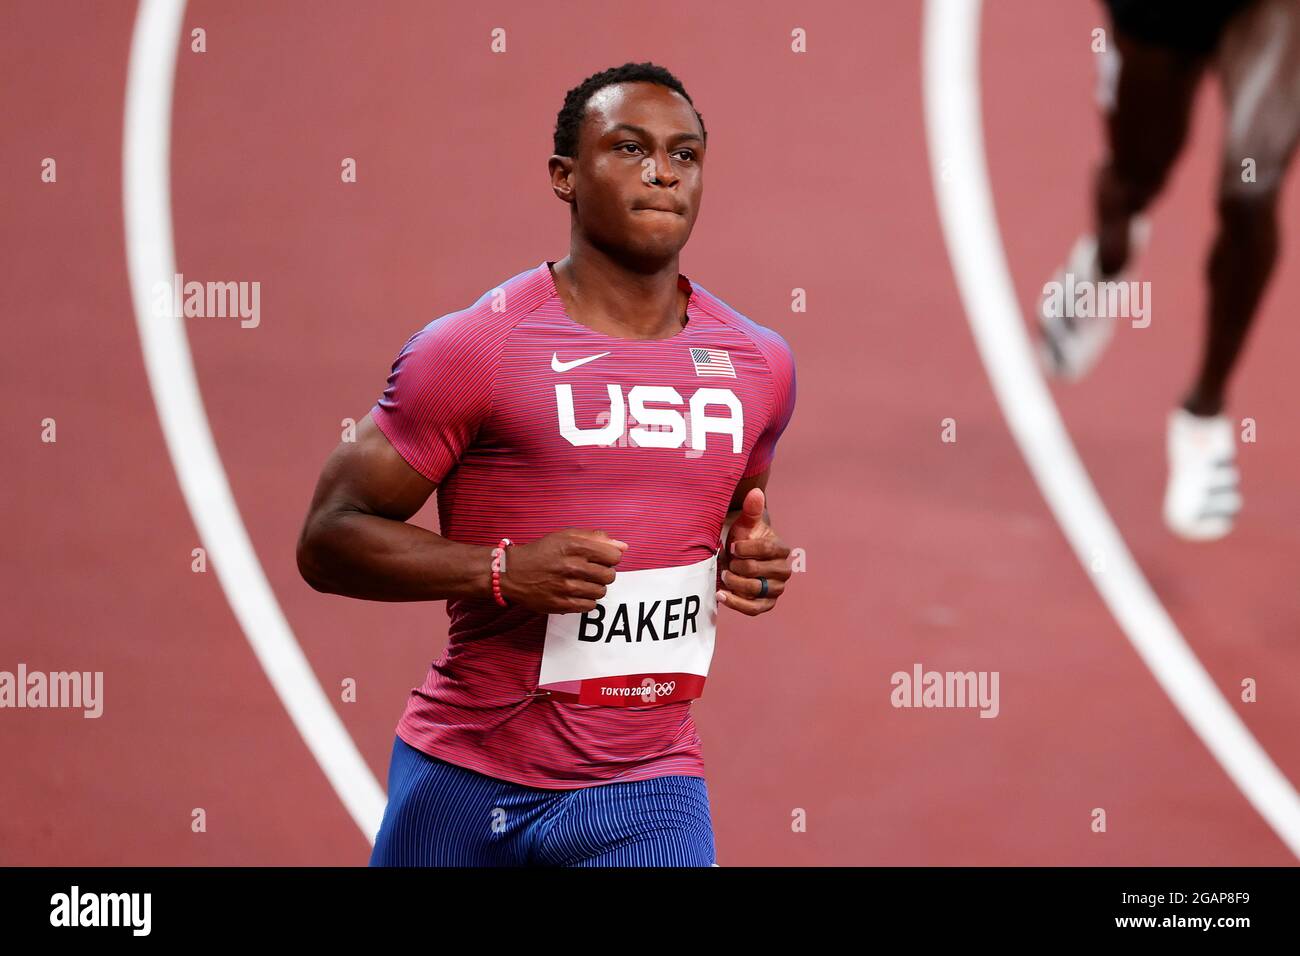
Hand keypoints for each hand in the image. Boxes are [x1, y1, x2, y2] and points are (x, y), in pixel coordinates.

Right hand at [497, 529, 626, 613]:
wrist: (513, 572)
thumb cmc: (543, 552)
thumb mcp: (565, 536)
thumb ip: (595, 538)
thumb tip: (622, 546)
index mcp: (574, 546)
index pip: (613, 556)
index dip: (610, 558)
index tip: (601, 559)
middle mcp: (570, 566)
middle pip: (610, 576)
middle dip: (604, 573)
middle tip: (591, 572)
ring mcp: (565, 587)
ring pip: (601, 592)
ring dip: (595, 588)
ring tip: (583, 582)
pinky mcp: (561, 604)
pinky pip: (590, 606)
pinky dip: (587, 601)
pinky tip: (577, 593)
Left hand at [717, 487, 790, 615]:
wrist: (737, 558)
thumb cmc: (742, 539)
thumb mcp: (745, 524)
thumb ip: (751, 509)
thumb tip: (755, 492)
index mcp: (781, 549)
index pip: (767, 549)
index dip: (746, 548)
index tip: (732, 546)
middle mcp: (782, 570)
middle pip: (759, 571)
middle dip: (738, 566)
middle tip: (727, 561)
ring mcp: (775, 589)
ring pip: (756, 590)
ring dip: (735, 584)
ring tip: (723, 575)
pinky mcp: (765, 604)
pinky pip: (754, 608)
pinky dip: (736, 603)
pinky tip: (720, 594)